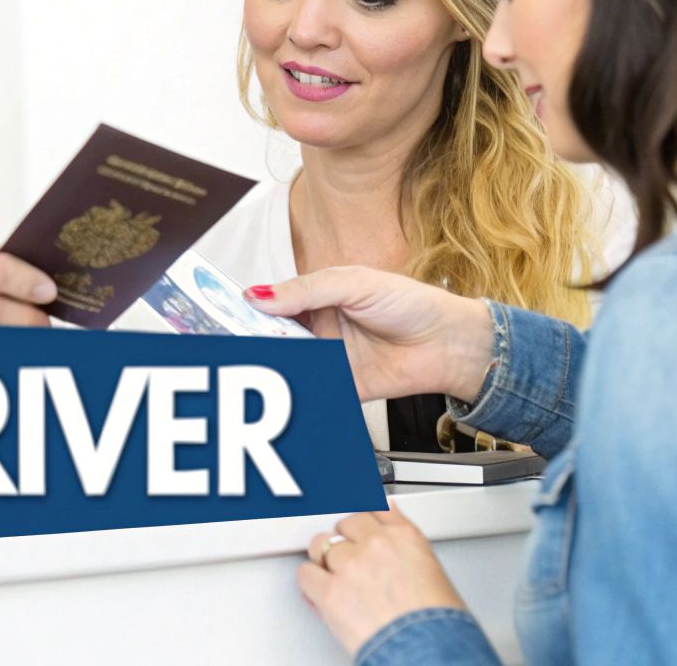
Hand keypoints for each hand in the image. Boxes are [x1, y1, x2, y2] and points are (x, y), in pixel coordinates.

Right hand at [245, 267, 493, 402]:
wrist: (449, 343)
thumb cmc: (412, 304)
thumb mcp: (355, 283)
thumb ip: (306, 289)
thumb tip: (261, 294)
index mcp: (317, 298)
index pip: (273, 303)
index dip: (250, 308)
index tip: (226, 312)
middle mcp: (319, 329)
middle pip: (274, 337)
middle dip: (255, 340)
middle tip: (239, 343)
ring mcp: (329, 359)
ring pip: (289, 365)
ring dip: (274, 366)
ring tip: (261, 364)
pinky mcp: (342, 387)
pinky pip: (312, 392)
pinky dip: (297, 394)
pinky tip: (286, 389)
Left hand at [299, 504, 468, 655]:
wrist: (428, 651)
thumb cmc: (440, 625)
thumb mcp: (435, 573)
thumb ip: (407, 542)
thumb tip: (391, 519)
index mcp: (405, 538)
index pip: (376, 509)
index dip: (365, 519)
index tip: (359, 524)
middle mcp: (375, 545)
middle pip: (345, 524)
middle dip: (345, 540)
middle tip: (348, 557)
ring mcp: (350, 566)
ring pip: (321, 545)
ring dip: (324, 559)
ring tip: (332, 575)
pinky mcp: (330, 592)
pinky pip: (306, 574)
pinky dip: (310, 583)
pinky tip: (318, 590)